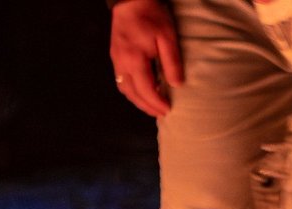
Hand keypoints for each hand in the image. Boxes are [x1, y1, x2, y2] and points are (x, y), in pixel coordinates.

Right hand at [110, 0, 183, 117]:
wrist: (131, 0)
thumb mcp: (168, 38)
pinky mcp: (115, 55)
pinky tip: (142, 91)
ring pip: (124, 88)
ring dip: (138, 100)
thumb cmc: (152, 17)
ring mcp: (115, 59)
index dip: (157, 103)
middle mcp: (121, 63)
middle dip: (147, 106)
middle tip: (161, 114)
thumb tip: (177, 85)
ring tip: (153, 106)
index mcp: (134, 60)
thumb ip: (172, 62)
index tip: (169, 110)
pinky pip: (121, 79)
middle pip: (132, 93)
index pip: (146, 90)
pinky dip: (132, 90)